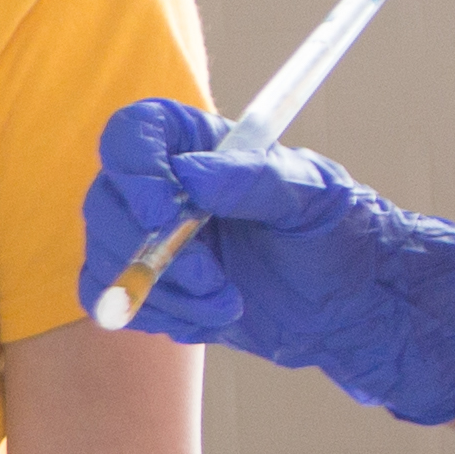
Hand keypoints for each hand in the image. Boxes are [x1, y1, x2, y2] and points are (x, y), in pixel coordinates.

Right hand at [81, 102, 454, 424]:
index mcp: (196, 143)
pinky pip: (121, 304)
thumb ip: (254, 181)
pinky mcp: (153, 288)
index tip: (164, 213)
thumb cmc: (337, 232)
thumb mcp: (310, 197)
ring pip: (107, 259)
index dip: (134, 170)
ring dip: (166, 292)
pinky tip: (215, 317)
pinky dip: (165, 316)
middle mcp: (162, 185)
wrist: (349, 306)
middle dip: (150, 250)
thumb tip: (193, 176)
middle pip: (105, 202)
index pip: (132, 135)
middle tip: (213, 277)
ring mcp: (151, 239)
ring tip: (229, 303)